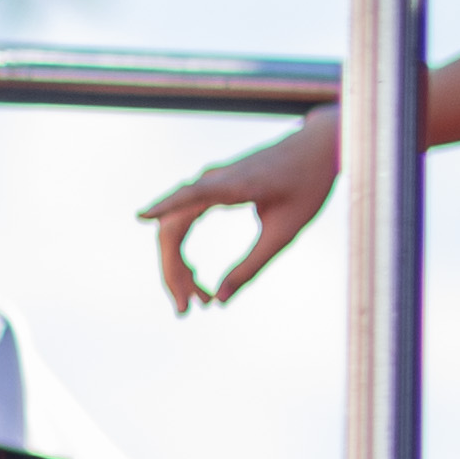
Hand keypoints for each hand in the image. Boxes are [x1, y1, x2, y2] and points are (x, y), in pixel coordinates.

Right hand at [140, 113, 335, 309]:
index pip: (191, 194)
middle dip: (174, 270)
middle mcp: (214, 179)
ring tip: (196, 299)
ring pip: (176, 226)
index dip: (165, 206)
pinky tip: (193, 274)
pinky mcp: (212, 188)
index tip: (141, 216)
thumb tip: (222, 299)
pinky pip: (186, 220)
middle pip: (174, 225)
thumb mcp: (285, 233)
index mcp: (234, 185)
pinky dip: (185, 249)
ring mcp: (210, 182)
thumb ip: (253, 264)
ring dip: (178, 264)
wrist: (317, 149)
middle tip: (186, 309)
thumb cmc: (307, 187)